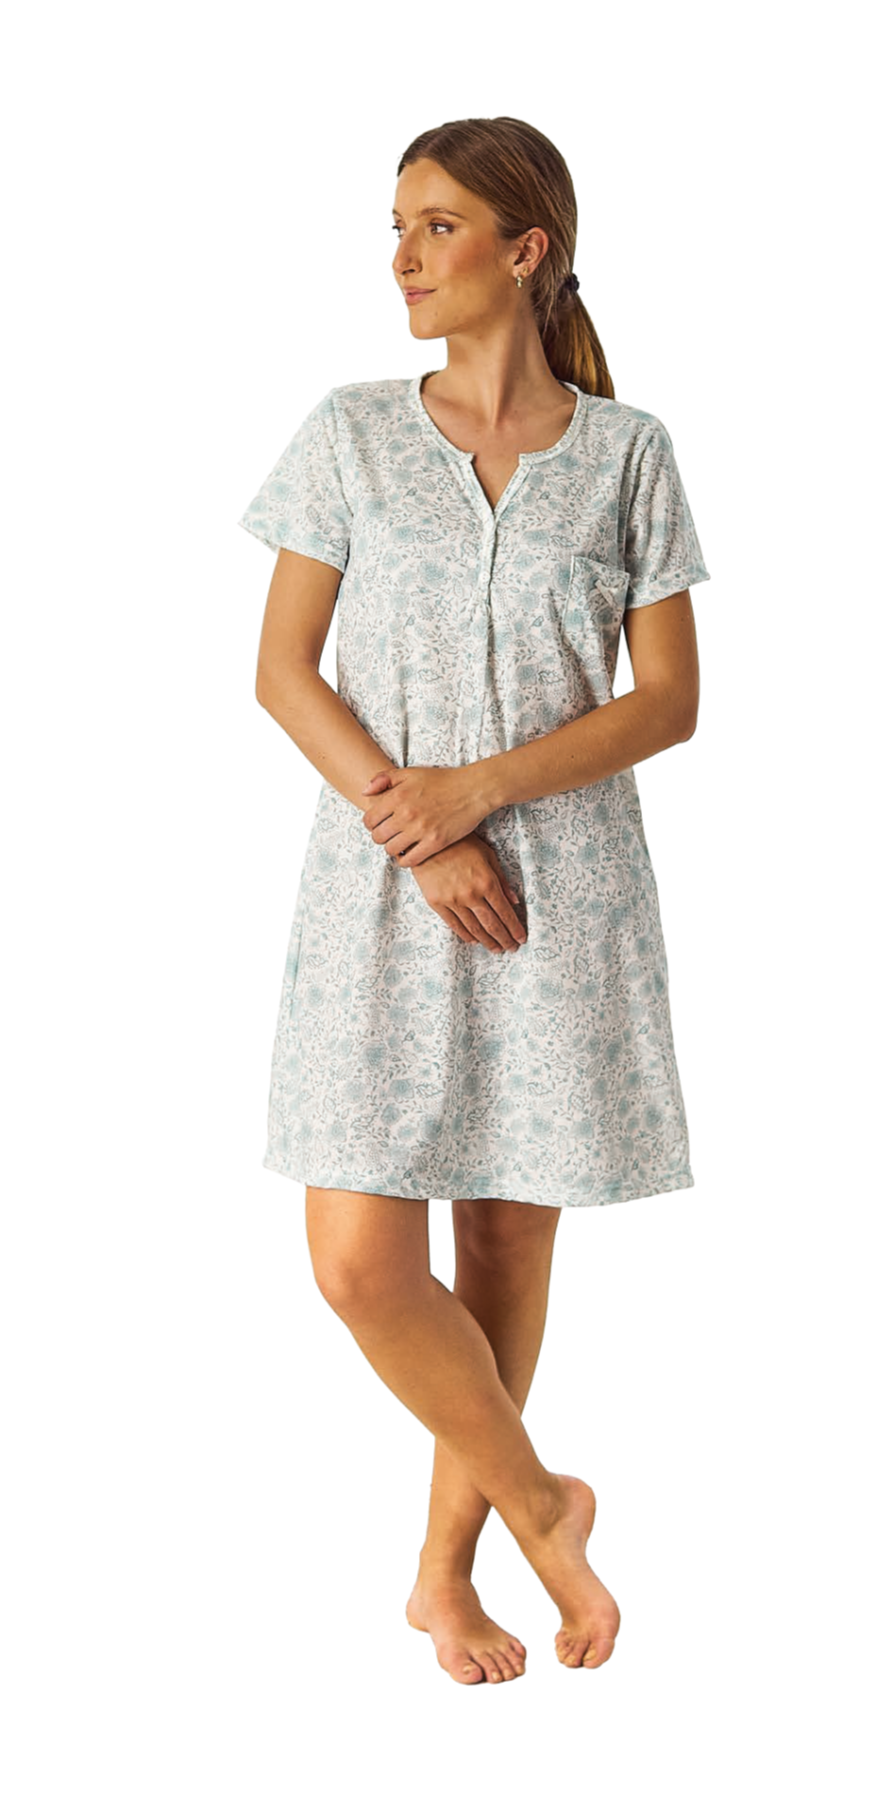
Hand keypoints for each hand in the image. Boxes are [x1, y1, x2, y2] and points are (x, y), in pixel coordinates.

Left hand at [360, 764, 491, 867]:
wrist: (473, 790)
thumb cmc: (442, 780)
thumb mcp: (410, 772)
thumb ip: (384, 779)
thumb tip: (364, 792)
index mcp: (398, 796)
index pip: (369, 820)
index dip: (371, 824)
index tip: (380, 824)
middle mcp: (406, 814)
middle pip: (378, 837)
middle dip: (381, 837)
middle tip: (390, 835)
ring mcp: (421, 829)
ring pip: (391, 850)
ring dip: (393, 849)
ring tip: (400, 844)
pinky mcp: (435, 842)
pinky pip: (409, 860)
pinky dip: (405, 860)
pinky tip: (410, 853)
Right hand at [410, 833, 526, 953]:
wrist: (427, 842)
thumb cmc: (461, 844)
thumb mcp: (488, 855)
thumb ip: (501, 880)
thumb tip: (515, 901)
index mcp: (486, 882)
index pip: (505, 913)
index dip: (515, 929)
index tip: (521, 939)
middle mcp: (471, 895)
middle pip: (492, 925)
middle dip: (504, 940)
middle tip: (511, 949)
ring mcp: (453, 901)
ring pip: (474, 929)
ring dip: (487, 942)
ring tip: (496, 949)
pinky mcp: (437, 903)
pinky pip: (454, 925)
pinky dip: (466, 935)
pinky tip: (474, 941)